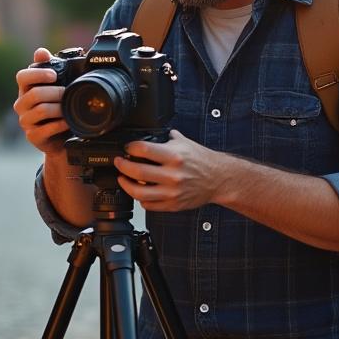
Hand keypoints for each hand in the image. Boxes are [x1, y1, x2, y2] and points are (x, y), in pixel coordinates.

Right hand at [13, 48, 69, 156]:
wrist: (62, 136)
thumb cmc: (58, 107)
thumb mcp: (56, 86)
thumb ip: (48, 67)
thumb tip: (40, 52)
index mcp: (26, 89)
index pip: (22, 77)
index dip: (38, 74)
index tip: (54, 75)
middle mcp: (22, 104)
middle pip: (35, 94)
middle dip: (55, 92)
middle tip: (67, 93)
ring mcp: (26, 121)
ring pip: (41, 110)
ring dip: (59, 108)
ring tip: (69, 107)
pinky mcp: (32, 136)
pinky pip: (46, 128)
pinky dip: (60, 124)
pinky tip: (68, 122)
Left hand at [113, 130, 230, 211]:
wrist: (218, 179)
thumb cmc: (202, 161)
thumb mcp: (185, 142)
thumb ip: (168, 138)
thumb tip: (152, 133)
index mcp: (174, 156)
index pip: (143, 149)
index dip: (130, 148)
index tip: (127, 148)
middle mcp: (172, 175)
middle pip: (136, 172)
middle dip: (122, 166)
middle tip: (119, 162)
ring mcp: (172, 192)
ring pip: (139, 192)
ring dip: (126, 185)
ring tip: (123, 179)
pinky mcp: (173, 204)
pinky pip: (149, 205)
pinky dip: (140, 199)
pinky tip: (139, 192)